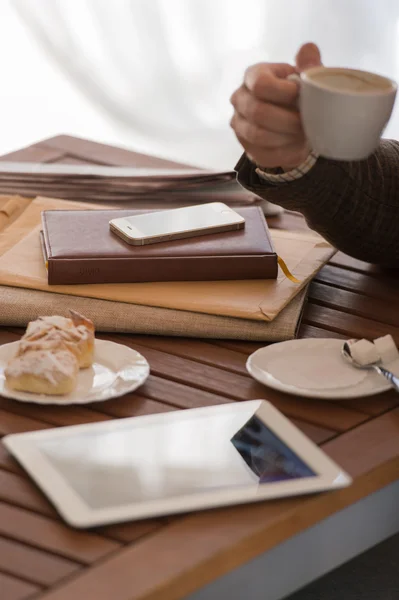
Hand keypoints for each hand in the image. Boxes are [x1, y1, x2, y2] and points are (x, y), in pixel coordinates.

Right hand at [230, 43, 321, 169]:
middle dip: (287, 120)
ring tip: (302, 134)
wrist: (293, 123)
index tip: (300, 96)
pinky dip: (284, 152)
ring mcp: (239, 124)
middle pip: (258, 112)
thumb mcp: (306, 78)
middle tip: (306, 122)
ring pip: (259, 135)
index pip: (260, 84)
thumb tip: (309, 50)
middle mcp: (240, 98)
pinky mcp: (246, 146)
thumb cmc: (298, 96)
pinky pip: (263, 153)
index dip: (283, 93)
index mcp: (253, 75)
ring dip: (285, 136)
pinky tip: (296, 146)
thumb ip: (309, 66)